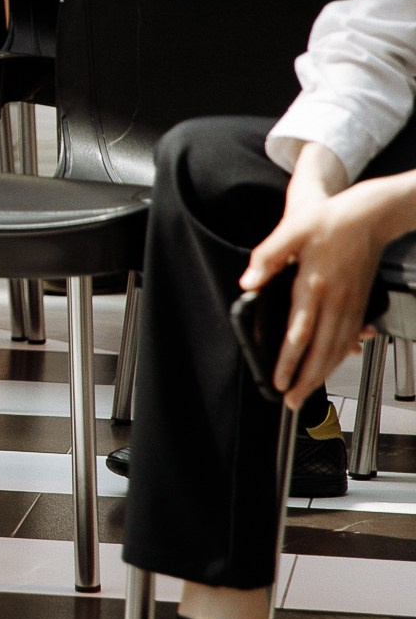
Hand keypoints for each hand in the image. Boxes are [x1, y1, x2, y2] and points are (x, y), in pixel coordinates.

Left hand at [245, 152, 390, 408]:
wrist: (370, 216)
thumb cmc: (330, 221)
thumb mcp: (291, 230)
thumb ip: (268, 257)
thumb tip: (248, 282)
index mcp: (314, 286)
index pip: (298, 333)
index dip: (287, 361)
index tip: (277, 381)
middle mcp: (335, 301)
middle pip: (321, 350)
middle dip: (305, 379)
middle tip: (291, 402)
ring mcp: (351, 304)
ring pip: (337, 348)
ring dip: (323, 372)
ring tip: (307, 391)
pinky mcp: (360, 303)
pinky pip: (349, 337)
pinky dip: (339, 356)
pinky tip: (333, 364)